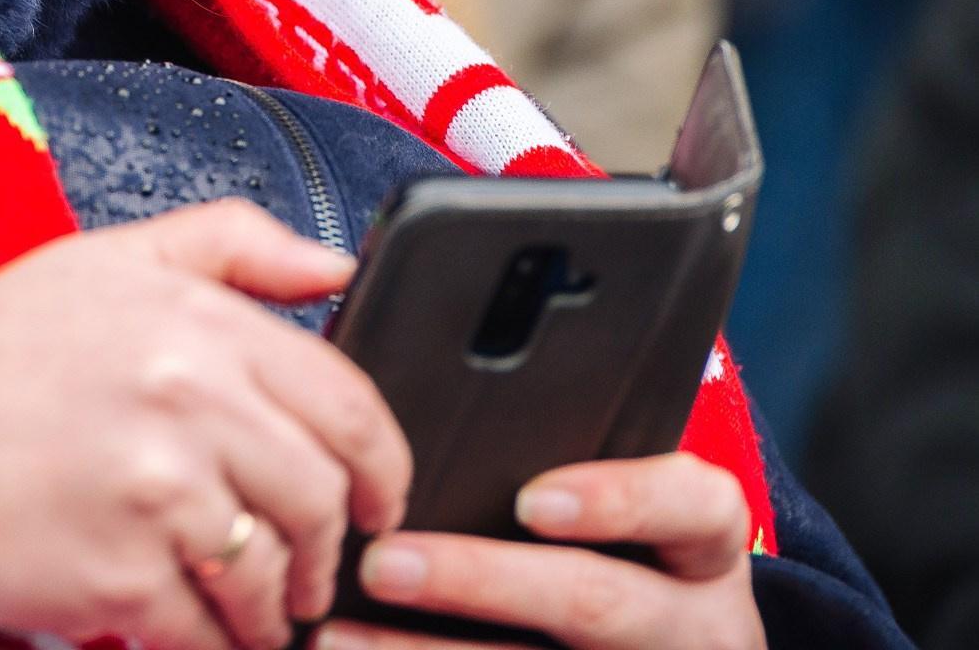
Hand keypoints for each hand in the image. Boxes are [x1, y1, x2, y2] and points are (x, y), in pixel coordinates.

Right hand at [0, 200, 410, 649]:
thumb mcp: (105, 262)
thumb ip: (229, 245)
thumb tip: (335, 268)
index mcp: (193, 321)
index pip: (345, 401)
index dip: (383, 463)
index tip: (380, 498)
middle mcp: (186, 401)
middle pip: (322, 497)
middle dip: (328, 546)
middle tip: (312, 565)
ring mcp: (156, 494)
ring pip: (273, 574)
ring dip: (275, 605)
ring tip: (254, 605)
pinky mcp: (121, 577)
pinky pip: (210, 632)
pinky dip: (214, 640)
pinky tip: (196, 627)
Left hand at [316, 453, 764, 649]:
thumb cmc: (634, 558)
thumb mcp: (644, 520)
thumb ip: (568, 462)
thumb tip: (428, 409)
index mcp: (701, 548)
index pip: (693, 507)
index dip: (615, 501)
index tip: (531, 500)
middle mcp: (686, 621)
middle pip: (592, 600)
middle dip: (479, 580)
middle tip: (383, 562)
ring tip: (336, 636)